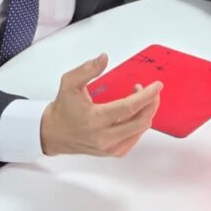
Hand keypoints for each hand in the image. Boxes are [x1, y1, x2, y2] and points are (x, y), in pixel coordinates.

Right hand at [40, 53, 161, 157]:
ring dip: (145, 113)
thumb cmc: (62, 108)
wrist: (54, 133)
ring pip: (138, 131)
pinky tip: (134, 114)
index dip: (146, 96)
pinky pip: (133, 140)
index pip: (128, 108)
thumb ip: (87, 69)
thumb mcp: (69, 83)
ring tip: (139, 98)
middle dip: (151, 104)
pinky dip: (138, 125)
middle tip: (152, 91)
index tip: (156, 86)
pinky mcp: (111, 152)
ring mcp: (109, 147)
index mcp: (95, 119)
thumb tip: (104, 58)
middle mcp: (104, 137)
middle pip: (139, 122)